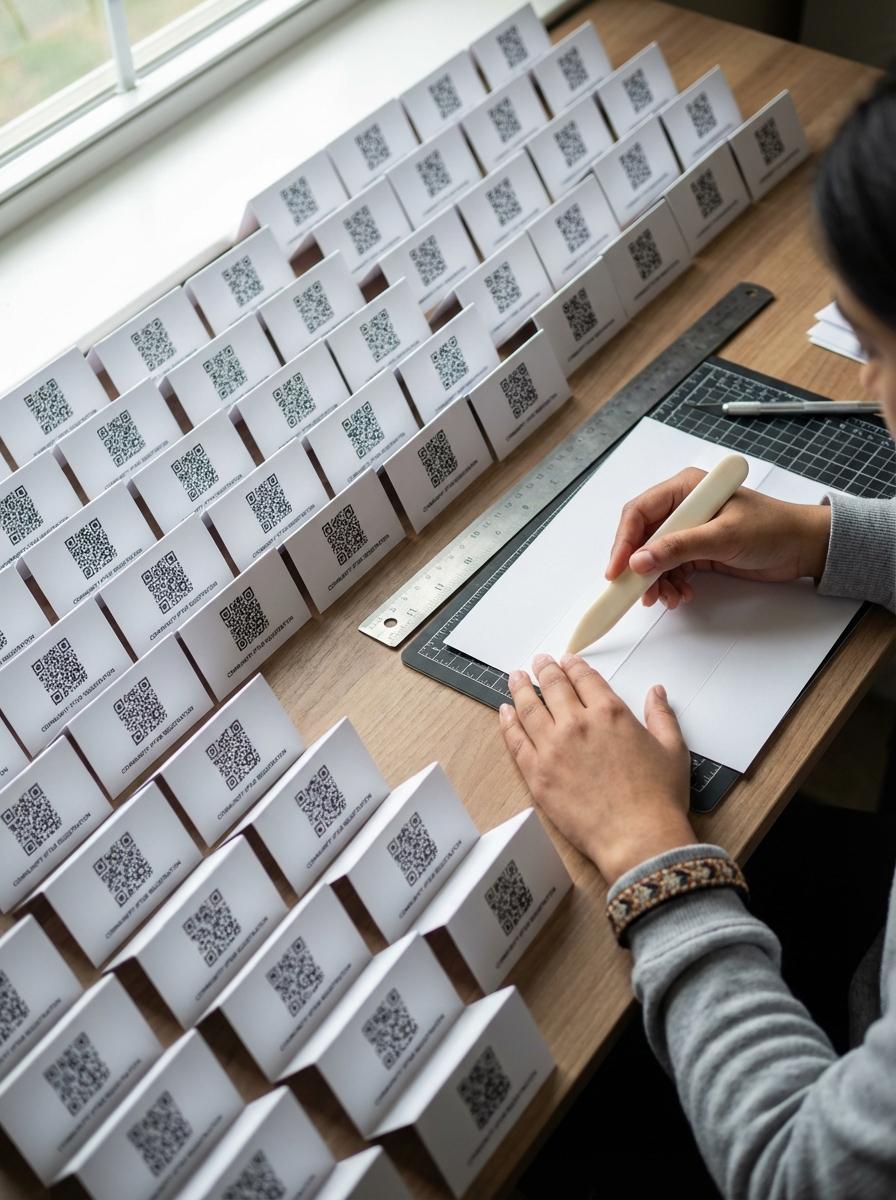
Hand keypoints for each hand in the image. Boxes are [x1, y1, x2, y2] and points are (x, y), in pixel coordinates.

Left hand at [500, 653, 694, 886]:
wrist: (637, 837)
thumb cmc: (658, 799)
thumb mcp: (673, 750)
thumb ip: (662, 716)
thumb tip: (656, 692)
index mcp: (610, 713)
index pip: (585, 679)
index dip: (573, 666)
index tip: (567, 661)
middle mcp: (577, 724)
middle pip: (554, 687)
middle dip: (545, 669)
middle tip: (539, 662)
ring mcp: (553, 748)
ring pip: (529, 708)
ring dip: (521, 688)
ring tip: (516, 677)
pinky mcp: (537, 774)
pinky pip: (516, 741)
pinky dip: (508, 723)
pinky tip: (505, 712)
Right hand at [605, 468, 831, 608]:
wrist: (804, 548)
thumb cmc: (773, 528)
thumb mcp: (723, 537)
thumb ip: (679, 548)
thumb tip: (640, 561)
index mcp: (686, 488)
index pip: (639, 513)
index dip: (624, 542)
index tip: (617, 571)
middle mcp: (683, 507)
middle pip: (642, 538)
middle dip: (638, 567)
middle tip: (636, 592)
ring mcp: (689, 530)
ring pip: (653, 558)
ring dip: (655, 581)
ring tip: (668, 598)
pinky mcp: (697, 550)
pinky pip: (670, 569)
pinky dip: (670, 585)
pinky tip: (681, 595)